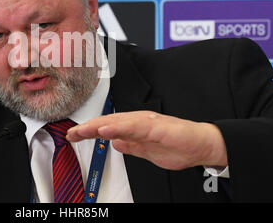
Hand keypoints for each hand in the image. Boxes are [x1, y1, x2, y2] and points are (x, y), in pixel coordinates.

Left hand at [66, 111, 227, 170]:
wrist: (202, 144)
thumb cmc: (177, 146)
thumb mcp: (146, 150)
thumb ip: (130, 145)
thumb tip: (114, 143)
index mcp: (135, 127)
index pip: (107, 127)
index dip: (89, 131)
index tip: (74, 135)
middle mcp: (138, 121)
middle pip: (108, 121)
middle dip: (88, 127)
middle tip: (71, 133)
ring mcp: (147, 122)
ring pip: (118, 122)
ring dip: (99, 125)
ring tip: (84, 130)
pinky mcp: (157, 126)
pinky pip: (135, 127)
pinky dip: (120, 127)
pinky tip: (108, 130)